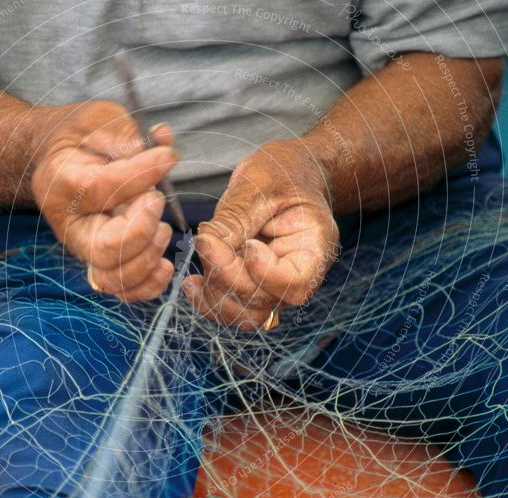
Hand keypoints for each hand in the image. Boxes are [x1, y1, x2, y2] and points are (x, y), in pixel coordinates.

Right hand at [32, 101, 178, 301]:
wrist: (64, 158)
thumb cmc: (83, 136)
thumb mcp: (98, 120)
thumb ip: (123, 135)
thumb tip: (159, 144)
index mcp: (60, 183)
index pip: (100, 189)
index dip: (140, 174)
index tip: (167, 155)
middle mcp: (70, 225)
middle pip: (103, 249)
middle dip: (141, 230)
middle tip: (157, 200)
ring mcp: (85, 249)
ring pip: (113, 278)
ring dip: (147, 259)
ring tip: (164, 230)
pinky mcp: (103, 262)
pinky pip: (123, 290)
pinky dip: (148, 286)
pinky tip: (166, 265)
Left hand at [182, 140, 339, 330]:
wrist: (289, 174)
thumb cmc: (283, 172)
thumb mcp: (262, 183)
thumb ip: (238, 216)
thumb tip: (207, 243)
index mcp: (314, 247)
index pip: (295, 283)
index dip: (264, 272)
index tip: (247, 244)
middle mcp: (298, 274)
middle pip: (263, 300)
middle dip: (228, 275)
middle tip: (206, 240)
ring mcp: (274, 285)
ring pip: (246, 314)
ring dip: (215, 294)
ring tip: (198, 264)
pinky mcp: (252, 285)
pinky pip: (232, 308)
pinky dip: (209, 301)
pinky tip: (193, 282)